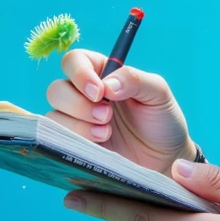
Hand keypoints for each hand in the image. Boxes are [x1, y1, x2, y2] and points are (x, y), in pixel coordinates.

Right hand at [45, 48, 199, 175]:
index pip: (75, 61)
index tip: (98, 92)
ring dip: (78, 124)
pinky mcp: (76, 144)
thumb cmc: (163, 122)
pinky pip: (58, 139)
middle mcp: (84, 95)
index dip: (79, 73)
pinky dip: (76, 139)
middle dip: (78, 104)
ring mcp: (78, 120)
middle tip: (107, 116)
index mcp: (102, 73)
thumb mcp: (159, 94)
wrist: (165, 159)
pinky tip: (100, 143)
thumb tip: (107, 85)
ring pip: (54, 115)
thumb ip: (135, 80)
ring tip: (107, 133)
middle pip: (56, 89)